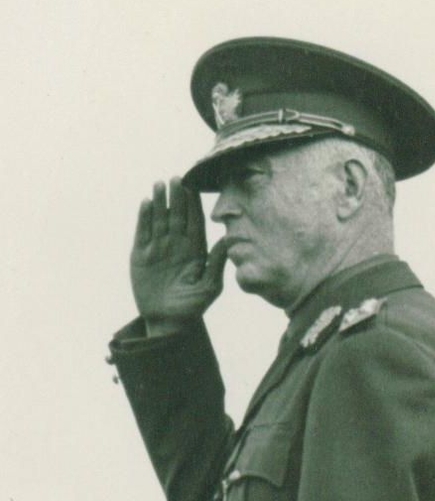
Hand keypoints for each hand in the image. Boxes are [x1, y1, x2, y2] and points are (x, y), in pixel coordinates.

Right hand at [130, 179, 227, 332]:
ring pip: (159, 219)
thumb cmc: (192, 307)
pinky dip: (144, 218)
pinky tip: (146, 203)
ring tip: (159, 184)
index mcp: (195, 249)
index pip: (195, 222)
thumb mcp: (209, 287)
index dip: (194, 205)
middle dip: (176, 197)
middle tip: (176, 178)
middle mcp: (177, 244)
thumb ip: (217, 263)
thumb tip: (227, 240)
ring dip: (159, 202)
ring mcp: (158, 247)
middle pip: (177, 215)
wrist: (168, 321)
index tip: (194, 187)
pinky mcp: (141, 254)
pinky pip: (142, 231)